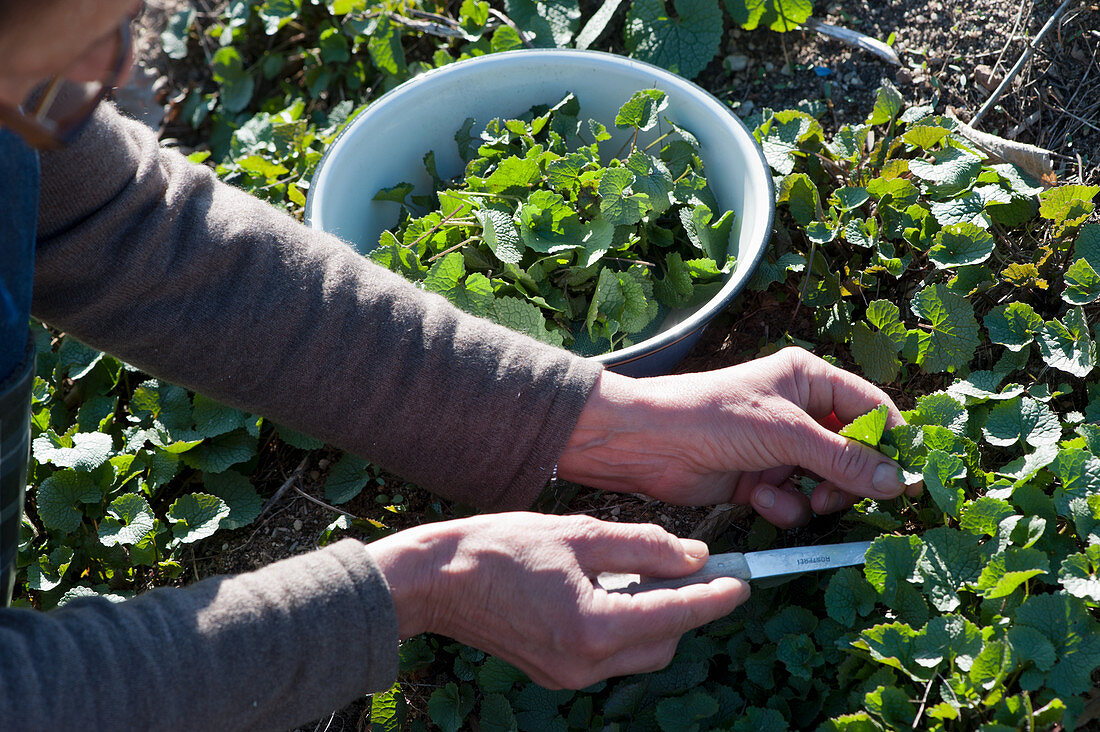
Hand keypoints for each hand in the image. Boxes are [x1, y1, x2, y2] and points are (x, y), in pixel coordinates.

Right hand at [366, 513, 746, 688]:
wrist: (435, 580)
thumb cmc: (499, 548)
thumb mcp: (579, 534)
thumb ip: (644, 546)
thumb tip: (693, 558)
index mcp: (593, 627)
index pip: (676, 616)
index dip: (715, 598)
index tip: (741, 583)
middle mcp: (585, 664)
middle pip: (663, 642)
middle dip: (685, 609)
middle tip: (690, 569)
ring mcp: (567, 675)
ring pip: (638, 653)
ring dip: (654, 619)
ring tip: (645, 575)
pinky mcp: (553, 673)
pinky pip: (608, 656)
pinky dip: (623, 627)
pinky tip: (611, 592)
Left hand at [558, 347, 916, 527]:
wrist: (647, 443)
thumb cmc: (714, 417)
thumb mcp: (786, 433)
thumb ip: (844, 458)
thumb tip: (898, 481)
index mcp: (810, 379)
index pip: (872, 409)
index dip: (891, 443)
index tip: (907, 479)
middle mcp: (799, 411)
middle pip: (854, 453)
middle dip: (848, 480)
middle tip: (838, 496)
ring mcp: (779, 447)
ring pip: (826, 484)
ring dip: (813, 497)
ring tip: (794, 497)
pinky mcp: (759, 479)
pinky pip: (793, 502)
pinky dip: (781, 506)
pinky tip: (756, 498)